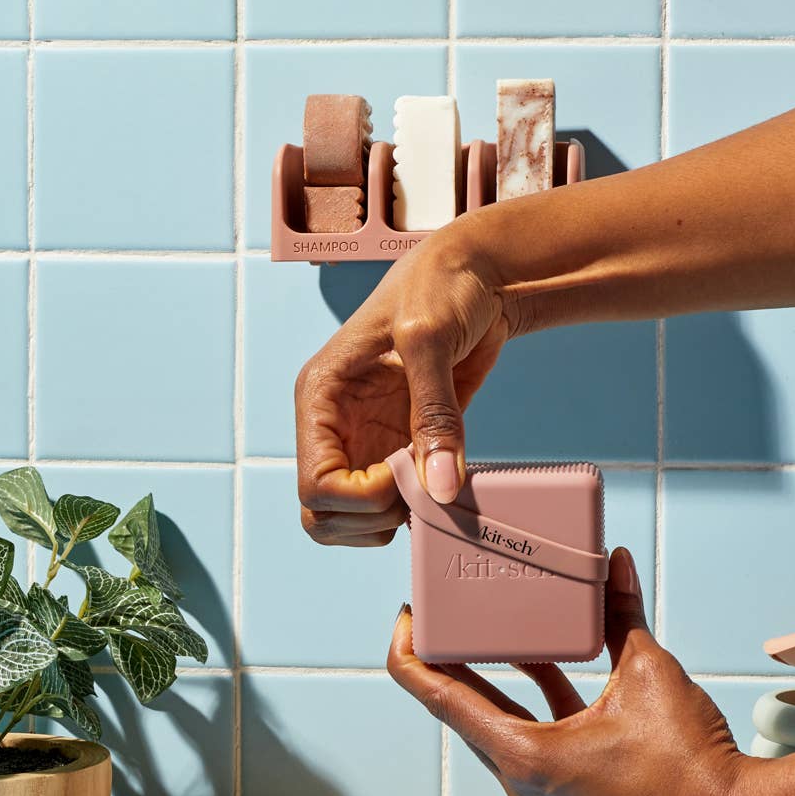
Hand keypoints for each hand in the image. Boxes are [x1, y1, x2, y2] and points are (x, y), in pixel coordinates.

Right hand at [294, 235, 507, 545]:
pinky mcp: (403, 447)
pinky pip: (398, 503)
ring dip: (395, 519)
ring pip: (356, 521)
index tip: (403, 471)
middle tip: (419, 484)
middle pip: (325, 517)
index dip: (358, 498)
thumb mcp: (430, 338)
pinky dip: (421, 508)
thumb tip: (440, 488)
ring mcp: (369, 441)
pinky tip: (447, 480)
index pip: (314, 486)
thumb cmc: (440, 284)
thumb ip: (434, 414)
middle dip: (372, 517)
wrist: (480, 274)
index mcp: (321, 396)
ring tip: (435, 479)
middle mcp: (337, 427)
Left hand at [387, 546, 766, 795]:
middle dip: (446, 658)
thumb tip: (614, 562)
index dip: (412, 654)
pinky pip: (531, 732)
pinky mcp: (566, 787)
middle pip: (461, 709)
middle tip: (437, 609)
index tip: (407, 615)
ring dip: (488, 676)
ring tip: (479, 625)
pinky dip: (531, 696)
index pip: (439, 700)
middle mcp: (522, 780)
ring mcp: (542, 790)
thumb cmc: (688, 759)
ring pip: (496, 721)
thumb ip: (621, 614)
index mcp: (525, 756)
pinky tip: (542, 655)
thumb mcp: (648, 672)